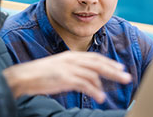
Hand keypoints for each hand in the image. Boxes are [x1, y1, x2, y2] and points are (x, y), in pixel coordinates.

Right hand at [3, 51, 130, 102]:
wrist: (25, 76)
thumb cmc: (42, 74)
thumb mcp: (61, 69)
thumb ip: (77, 73)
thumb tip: (93, 82)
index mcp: (70, 56)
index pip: (94, 58)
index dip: (108, 63)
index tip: (120, 68)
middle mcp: (71, 60)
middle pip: (98, 63)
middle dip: (114, 70)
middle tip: (127, 77)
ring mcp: (68, 68)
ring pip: (94, 73)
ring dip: (108, 80)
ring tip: (117, 87)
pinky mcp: (65, 78)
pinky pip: (84, 84)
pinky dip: (94, 90)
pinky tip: (100, 97)